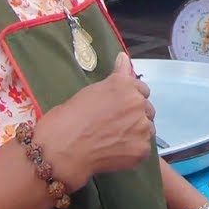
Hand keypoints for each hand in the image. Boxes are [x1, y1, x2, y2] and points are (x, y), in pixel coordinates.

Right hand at [35, 52, 156, 186]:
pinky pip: (144, 147)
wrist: (60, 149)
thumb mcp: (92, 90)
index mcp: (125, 85)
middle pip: (147, 109)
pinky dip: (133, 150)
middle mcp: (137, 103)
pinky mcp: (142, 148)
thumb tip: (124, 57)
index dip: (131, 99)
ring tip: (115, 139)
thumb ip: (116, 76)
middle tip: (115, 125)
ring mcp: (142, 127)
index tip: (120, 108)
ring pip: (148, 128)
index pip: (142, 89)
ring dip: (136, 132)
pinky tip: (116, 151)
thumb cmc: (69, 117)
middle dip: (135, 116)